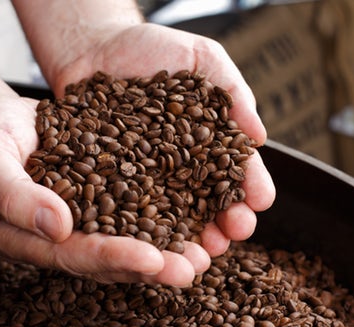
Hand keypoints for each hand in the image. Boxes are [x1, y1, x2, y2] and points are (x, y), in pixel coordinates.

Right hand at [0, 91, 210, 285]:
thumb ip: (14, 193)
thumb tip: (57, 226)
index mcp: (26, 237)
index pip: (75, 255)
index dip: (114, 257)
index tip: (153, 260)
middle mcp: (57, 235)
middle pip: (108, 258)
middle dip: (152, 265)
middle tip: (192, 269)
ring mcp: (79, 218)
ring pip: (126, 239)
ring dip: (166, 247)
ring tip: (205, 252)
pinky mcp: (97, 196)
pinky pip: (132, 210)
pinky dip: (162, 215)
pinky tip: (194, 214)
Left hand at [45, 23, 275, 276]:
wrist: (93, 46)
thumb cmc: (150, 47)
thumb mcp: (201, 57)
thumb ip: (233, 90)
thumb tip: (260, 135)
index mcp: (212, 139)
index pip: (238, 168)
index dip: (252, 185)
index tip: (261, 200)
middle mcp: (184, 165)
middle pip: (212, 200)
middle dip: (229, 219)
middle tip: (237, 232)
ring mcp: (151, 177)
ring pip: (177, 215)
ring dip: (193, 237)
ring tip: (203, 252)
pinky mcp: (116, 182)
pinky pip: (131, 210)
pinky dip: (145, 231)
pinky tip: (154, 245)